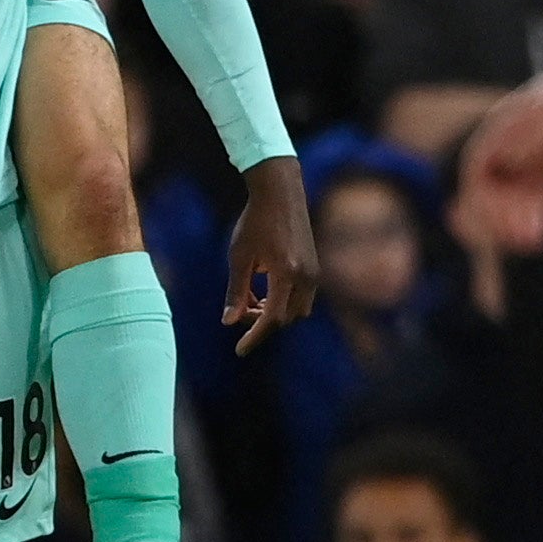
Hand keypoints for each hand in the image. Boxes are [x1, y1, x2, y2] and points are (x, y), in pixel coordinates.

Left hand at [226, 155, 317, 352]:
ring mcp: (314, 272)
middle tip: (239, 309)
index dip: (254, 337)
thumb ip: (236, 291)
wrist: (281, 191)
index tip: (239, 350)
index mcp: (287, 274)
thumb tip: (228, 322)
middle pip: (286, 318)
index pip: (272, 319)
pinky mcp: (314, 267)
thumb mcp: (239, 256)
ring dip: (274, 312)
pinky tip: (263, 287)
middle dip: (261, 321)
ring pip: (296, 311)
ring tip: (250, 298)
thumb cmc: (256, 221)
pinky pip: (301, 297)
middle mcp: (306, 277)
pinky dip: (283, 301)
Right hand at [456, 67, 542, 254]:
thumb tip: (512, 160)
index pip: (478, 171)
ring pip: (513, 199)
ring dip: (518, 223)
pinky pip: (534, 200)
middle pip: (492, 191)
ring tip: (535, 242)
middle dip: (504, 217)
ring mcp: (530, 159)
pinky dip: (534, 218)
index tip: (504, 221)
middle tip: (527, 239)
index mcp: (502, 127)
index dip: (485, 200)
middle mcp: (511, 145)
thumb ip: (536, 133)